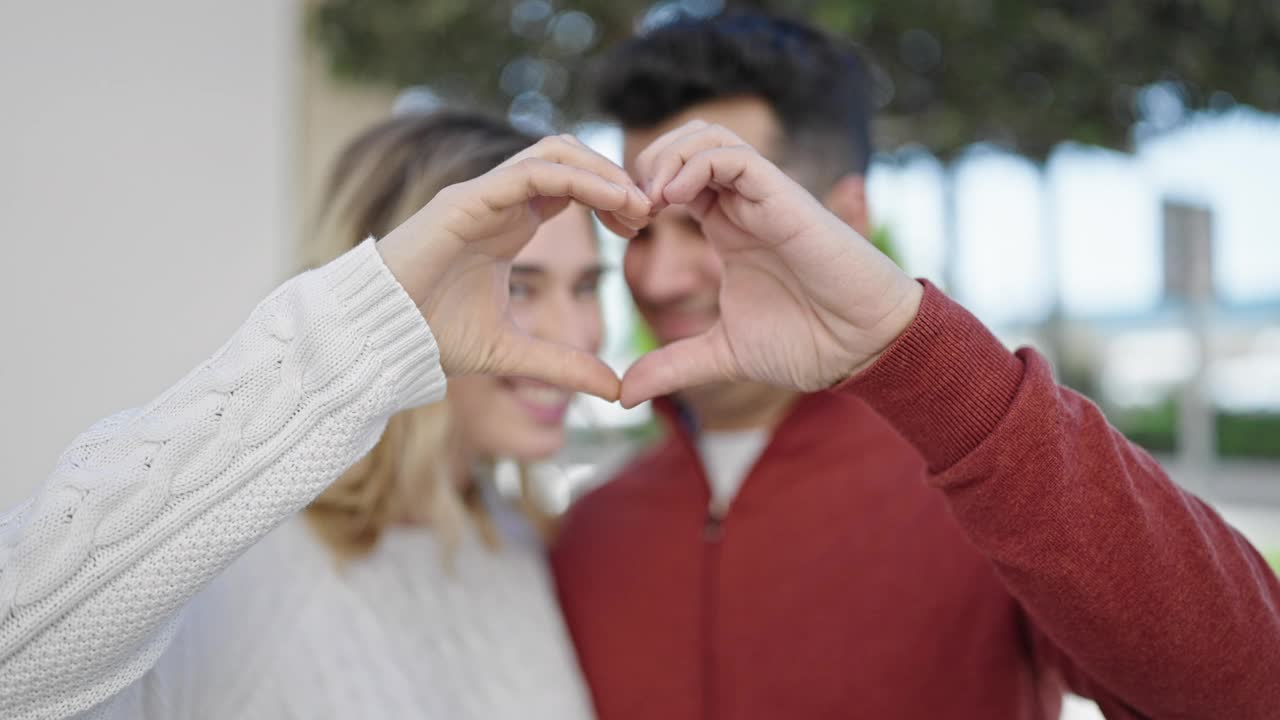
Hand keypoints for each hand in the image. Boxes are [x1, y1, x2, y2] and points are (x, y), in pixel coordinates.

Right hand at [377, 135, 651, 400]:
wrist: (376, 339)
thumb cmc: (430, 338)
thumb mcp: (513, 354)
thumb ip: (564, 365)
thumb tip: (615, 390)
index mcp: (509, 224)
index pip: (570, 187)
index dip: (611, 198)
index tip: (642, 227)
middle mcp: (497, 201)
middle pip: (568, 157)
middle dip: (613, 177)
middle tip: (648, 211)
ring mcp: (481, 195)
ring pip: (554, 152)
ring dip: (601, 171)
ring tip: (636, 204)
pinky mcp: (465, 199)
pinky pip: (531, 172)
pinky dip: (577, 179)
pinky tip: (610, 202)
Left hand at [619, 121, 922, 407]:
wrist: (863, 348)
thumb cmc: (808, 342)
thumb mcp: (722, 355)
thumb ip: (673, 365)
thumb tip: (623, 394)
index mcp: (726, 227)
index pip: (672, 178)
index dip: (635, 193)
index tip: (617, 232)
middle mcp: (743, 204)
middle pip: (684, 143)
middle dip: (643, 166)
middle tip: (625, 212)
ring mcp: (763, 197)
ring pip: (707, 137)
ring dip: (666, 159)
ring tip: (646, 204)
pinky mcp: (784, 198)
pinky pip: (733, 157)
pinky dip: (695, 166)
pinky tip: (672, 200)